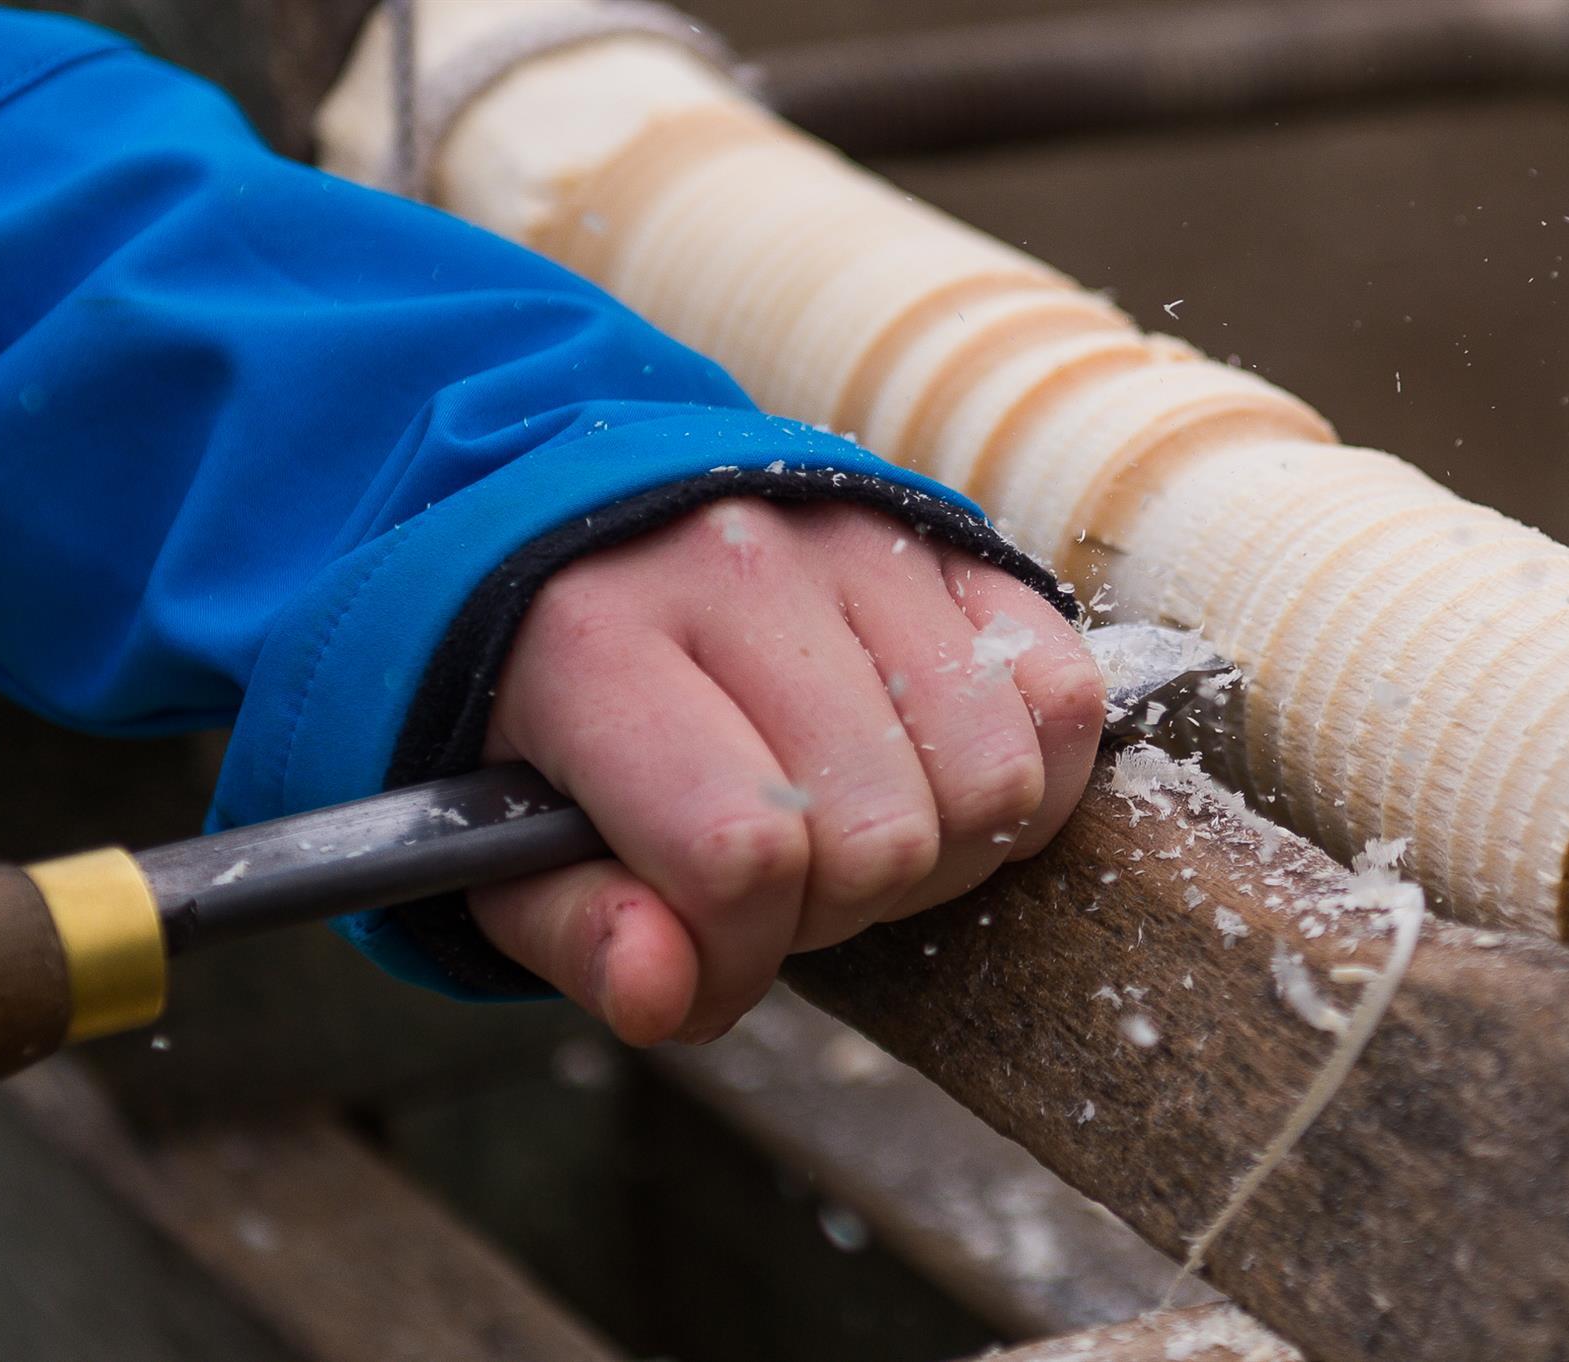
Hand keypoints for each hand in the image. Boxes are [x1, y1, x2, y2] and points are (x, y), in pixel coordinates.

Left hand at [467, 498, 1103, 1044]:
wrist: (594, 541)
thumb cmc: (554, 716)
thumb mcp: (505, 840)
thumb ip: (576, 931)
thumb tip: (664, 996)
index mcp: (595, 643)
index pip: (743, 855)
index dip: (740, 953)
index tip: (708, 945)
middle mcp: (739, 568)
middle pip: (883, 835)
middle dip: (840, 906)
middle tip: (784, 876)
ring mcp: (862, 540)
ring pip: (992, 779)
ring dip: (939, 851)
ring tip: (855, 823)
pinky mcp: (955, 541)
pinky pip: (1063, 698)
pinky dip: (1027, 779)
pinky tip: (932, 775)